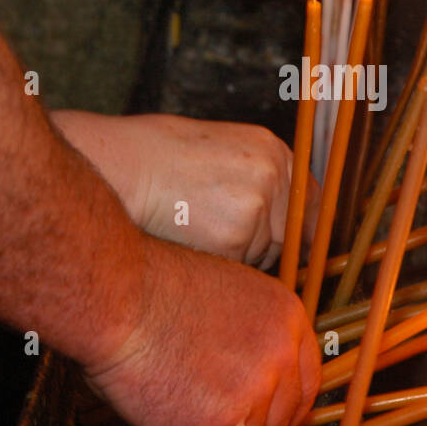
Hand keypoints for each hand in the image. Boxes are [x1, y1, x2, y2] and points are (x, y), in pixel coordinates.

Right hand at [52, 111, 316, 268]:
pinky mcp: (238, 239)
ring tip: (191, 231)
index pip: (310, 206)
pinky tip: (186, 244)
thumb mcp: (218, 155)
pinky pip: (238, 273)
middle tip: (211, 235)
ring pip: (262, 260)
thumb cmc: (152, 160)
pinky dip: (215, 270)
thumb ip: (256, 182)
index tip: (287, 251)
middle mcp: (276, 176)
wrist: (116, 167)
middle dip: (258, 249)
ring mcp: (260, 208)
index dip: (295, 234)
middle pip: (287, 239)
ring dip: (234, 261)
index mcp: (275, 152)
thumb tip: (282, 222)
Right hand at [85, 235, 320, 425]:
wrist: (119, 299)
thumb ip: (258, 332)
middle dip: (251, 422)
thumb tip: (264, 367)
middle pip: (281, 419)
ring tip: (177, 389)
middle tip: (212, 408)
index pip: (307, 382)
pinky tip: (163, 402)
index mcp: (287, 320)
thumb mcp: (232, 293)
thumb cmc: (158, 288)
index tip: (269, 411)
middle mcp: (280, 359)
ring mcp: (251, 397)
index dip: (285, 401)